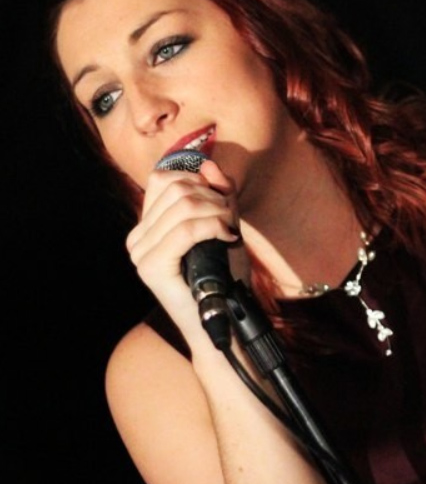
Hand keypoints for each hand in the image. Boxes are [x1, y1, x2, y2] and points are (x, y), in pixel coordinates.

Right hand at [126, 159, 242, 320]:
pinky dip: (213, 227)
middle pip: (176, 189)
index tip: (221, 202)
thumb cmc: (225, 275)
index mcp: (147, 226)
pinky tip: (227, 238)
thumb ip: (219, 195)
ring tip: (230, 231)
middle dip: (213, 197)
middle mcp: (137, 237)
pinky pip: (186, 230)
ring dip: (217, 212)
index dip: (199, 181)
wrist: (224, 318)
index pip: (164, 179)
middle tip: (230, 220)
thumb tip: (209, 164)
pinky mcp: (152, 267)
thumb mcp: (224, 224)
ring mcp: (141, 253)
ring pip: (183, 206)